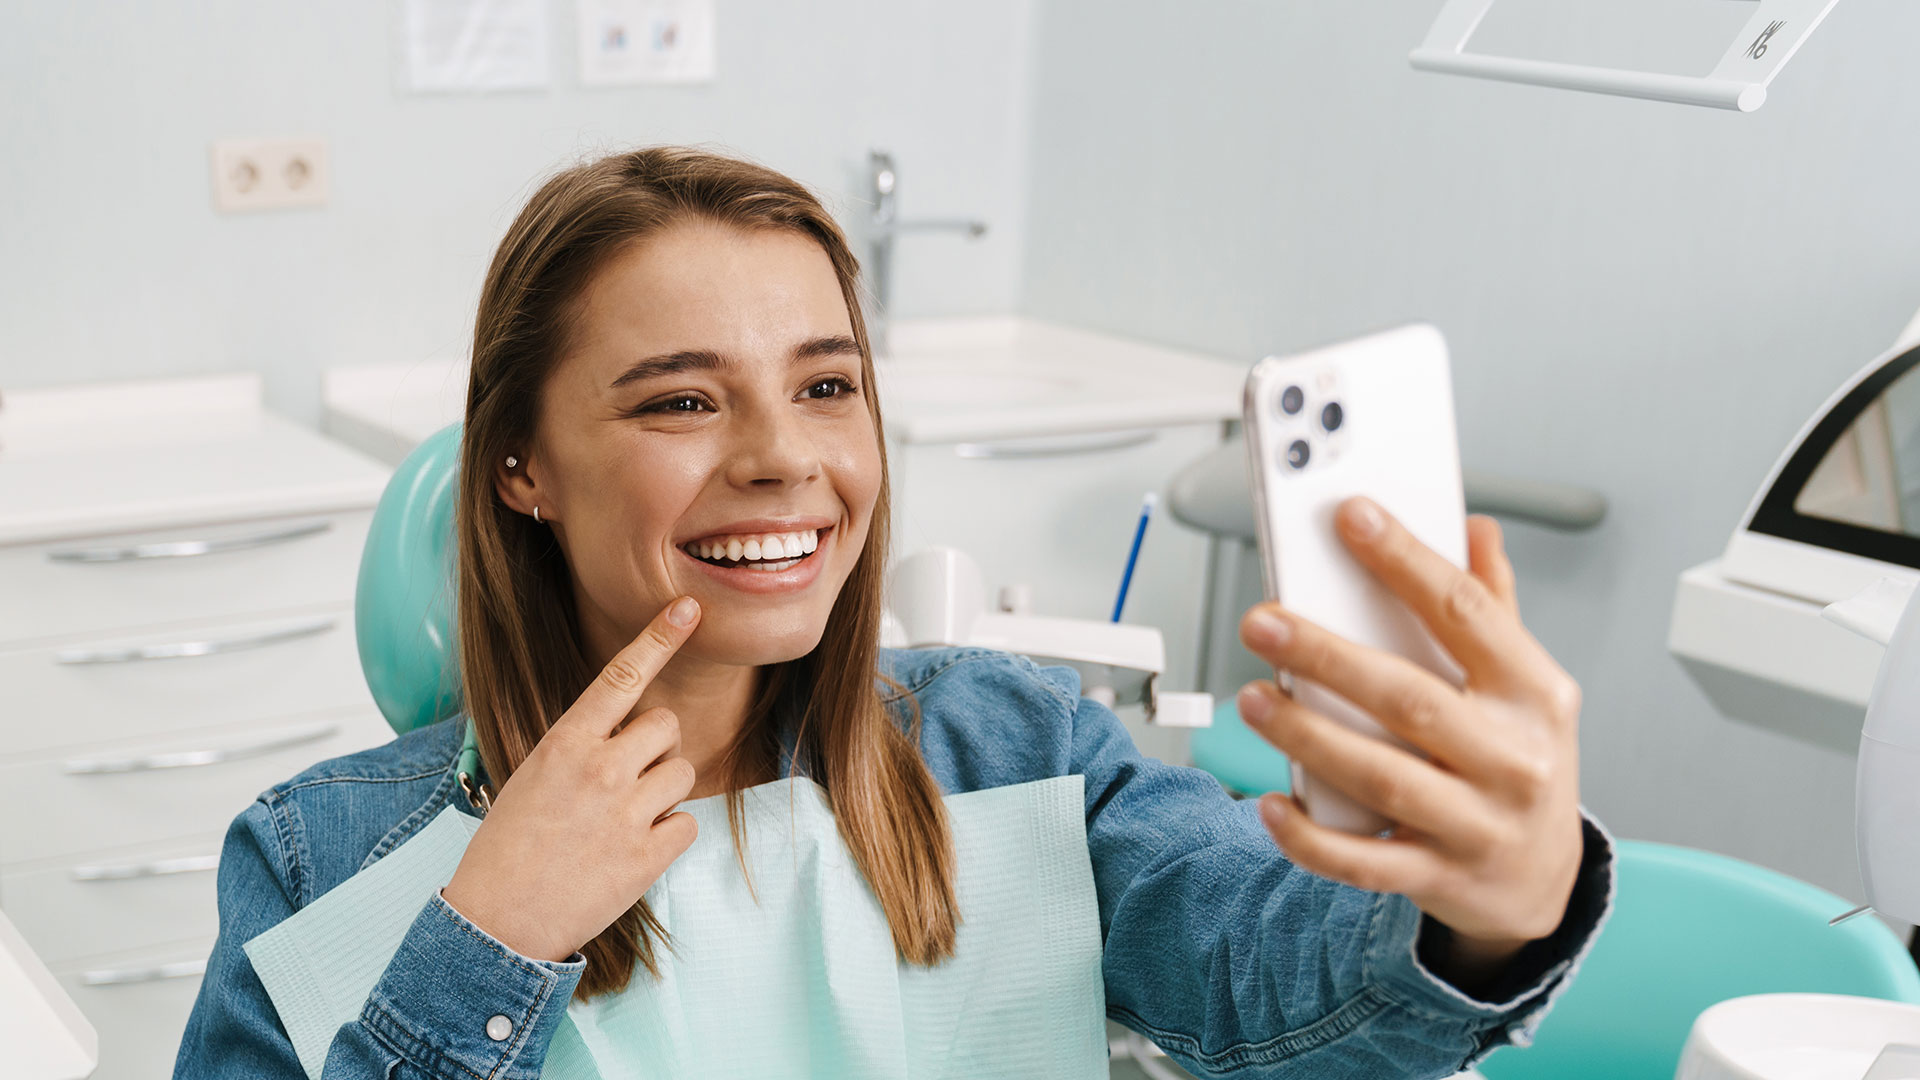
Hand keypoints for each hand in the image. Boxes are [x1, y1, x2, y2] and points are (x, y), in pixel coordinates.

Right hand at [442, 595, 703, 962]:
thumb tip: (623, 731)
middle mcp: (599, 769)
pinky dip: (670, 835)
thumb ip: (579, 747)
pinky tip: (635, 850)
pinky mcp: (647, 856)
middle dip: (656, 747)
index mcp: (564, 743)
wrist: (496, 923)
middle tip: (625, 780)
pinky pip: (688, 823)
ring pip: (683, 771)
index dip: (658, 638)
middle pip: (666, 726)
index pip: (620, 676)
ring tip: (625, 818)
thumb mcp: (531, 778)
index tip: (688, 609)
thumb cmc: (509, 847)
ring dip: (664, 790)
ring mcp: (626, 812)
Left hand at [1236, 498, 1583, 969]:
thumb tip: (1473, 528)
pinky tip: (1271, 803)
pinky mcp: (1439, 877)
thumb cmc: (1519, 762)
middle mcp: (1513, 758)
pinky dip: (1311, 837)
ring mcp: (1478, 824)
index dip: (1405, 559)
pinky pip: (1363, 860)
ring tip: (1252, 699)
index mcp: (1534, 693)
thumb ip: (1493, 607)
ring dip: (1306, 737)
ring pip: (1379, 776)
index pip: (1464, 612)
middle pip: (1408, 696)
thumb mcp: (1525, 685)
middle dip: (1326, 656)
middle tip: (1262, 621)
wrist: (1543, 879)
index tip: (1351, 516)